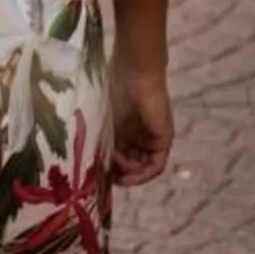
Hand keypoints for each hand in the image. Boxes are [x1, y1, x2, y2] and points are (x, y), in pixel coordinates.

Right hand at [110, 61, 173, 186]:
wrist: (134, 73)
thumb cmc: (115, 89)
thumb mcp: (103, 118)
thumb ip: (100, 137)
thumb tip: (91, 159)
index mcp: (126, 129)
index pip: (121, 155)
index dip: (111, 168)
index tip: (98, 175)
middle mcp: (140, 136)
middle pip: (133, 164)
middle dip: (120, 174)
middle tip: (107, 180)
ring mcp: (153, 138)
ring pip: (143, 166)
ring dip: (130, 174)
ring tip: (116, 175)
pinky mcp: (163, 140)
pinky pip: (155, 165)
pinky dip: (143, 174)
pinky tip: (129, 176)